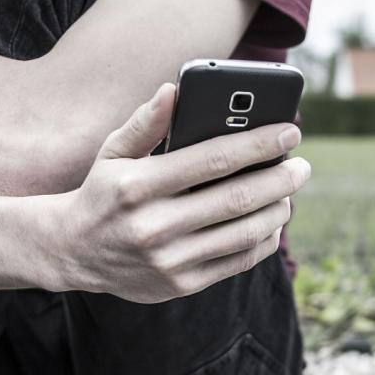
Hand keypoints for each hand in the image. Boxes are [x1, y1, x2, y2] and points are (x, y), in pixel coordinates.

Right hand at [48, 83, 310, 301]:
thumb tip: (175, 90)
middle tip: (301, 166)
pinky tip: (271, 224)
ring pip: (243, 233)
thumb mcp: (112, 153)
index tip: (290, 132)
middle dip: (280, 179)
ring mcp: (169, 260)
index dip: (259, 144)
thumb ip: (145, 123)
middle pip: (237, 199)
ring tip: (289, 193)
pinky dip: (262, 241)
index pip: (214, 159)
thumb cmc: (102, 193)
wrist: (72, 252)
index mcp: (139, 186)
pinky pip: (236, 262)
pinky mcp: (180, 285)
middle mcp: (155, 226)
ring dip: (277, 210)